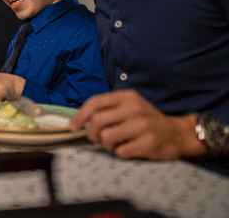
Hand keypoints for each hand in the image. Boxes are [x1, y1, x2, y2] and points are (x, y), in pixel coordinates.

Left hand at [69, 89, 203, 160]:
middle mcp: (134, 108)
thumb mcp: (129, 107)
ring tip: (116, 144)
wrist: (177, 134)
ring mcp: (143, 126)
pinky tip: (129, 149)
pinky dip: (120, 153)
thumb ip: (108, 110)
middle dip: (92, 134)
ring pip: (107, 137)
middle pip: (97, 122)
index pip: (95, 102)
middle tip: (98, 140)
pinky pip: (121, 152)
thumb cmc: (146, 121)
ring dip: (107, 145)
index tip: (72, 127)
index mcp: (127, 96)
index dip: (80, 116)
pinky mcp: (149, 143)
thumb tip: (80, 121)